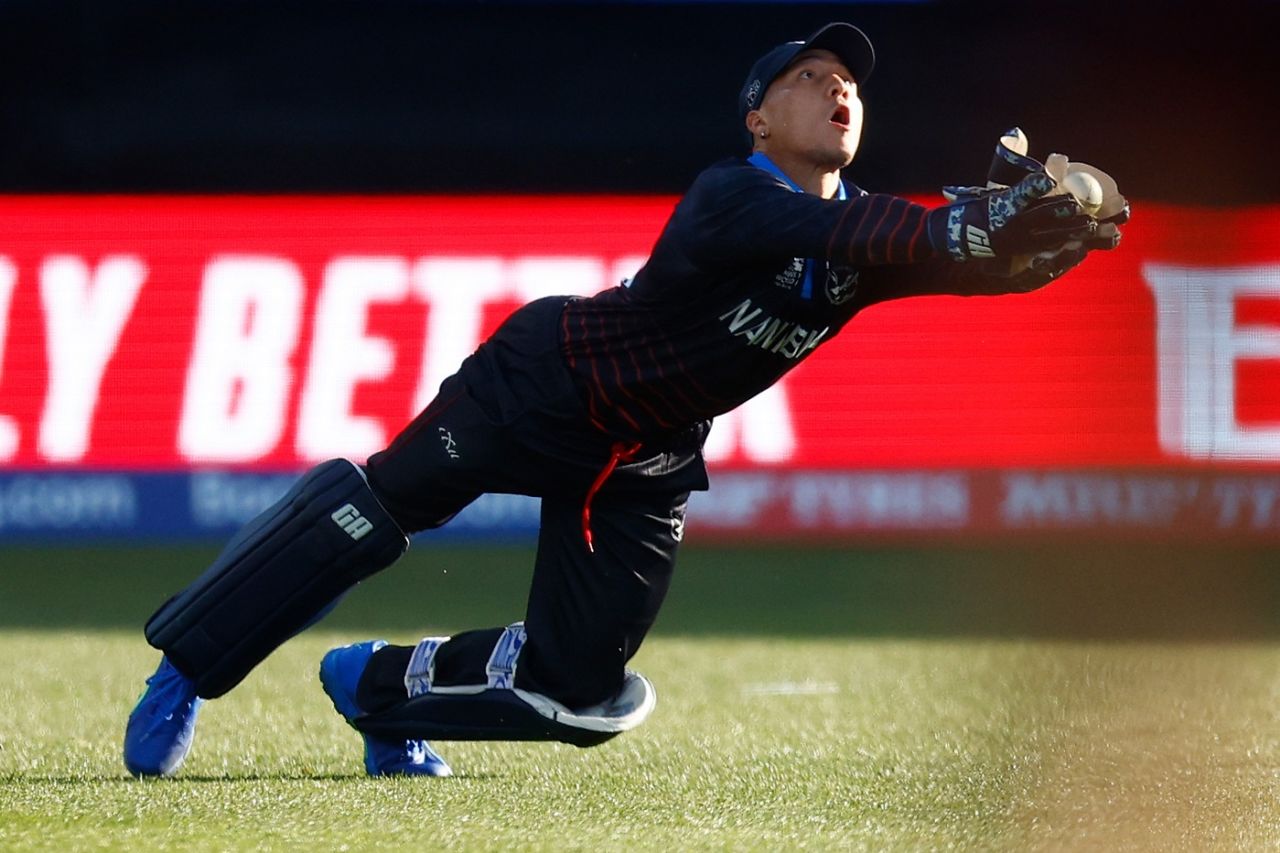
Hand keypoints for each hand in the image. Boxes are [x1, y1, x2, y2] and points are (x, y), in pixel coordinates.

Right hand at [931, 170, 1097, 261]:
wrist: (960, 238)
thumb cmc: (978, 207)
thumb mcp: (990, 184)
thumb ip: (1008, 158)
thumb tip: (1015, 133)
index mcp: (1003, 204)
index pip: (1024, 190)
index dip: (1041, 179)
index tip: (1057, 164)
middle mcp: (1012, 223)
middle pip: (1041, 214)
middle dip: (1062, 208)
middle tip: (1080, 202)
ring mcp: (1020, 240)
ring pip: (1051, 234)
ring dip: (1073, 229)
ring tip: (1094, 225)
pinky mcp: (1027, 251)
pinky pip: (1051, 246)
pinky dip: (1069, 242)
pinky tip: (1086, 240)